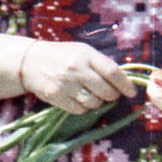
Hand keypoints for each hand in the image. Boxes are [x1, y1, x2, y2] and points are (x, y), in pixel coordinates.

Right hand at [18, 40, 138, 111]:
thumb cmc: (63, 56)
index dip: (125, 85)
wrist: (30, 61)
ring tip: (92, 95)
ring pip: (94, 103)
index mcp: (85, 54)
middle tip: (110, 94)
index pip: (112, 71)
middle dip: (112, 96)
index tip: (131, 92)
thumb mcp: (82, 51)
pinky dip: (83, 108)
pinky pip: (79, 110)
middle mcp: (76, 68)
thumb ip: (101, 64)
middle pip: (106, 91)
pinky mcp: (55, 96)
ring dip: (97, 103)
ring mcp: (65, 84)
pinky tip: (78, 99)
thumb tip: (124, 82)